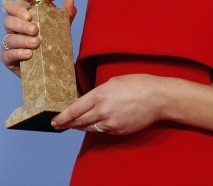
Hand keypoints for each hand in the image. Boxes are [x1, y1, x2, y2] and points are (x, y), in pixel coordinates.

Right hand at [0, 0, 75, 76]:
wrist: (52, 66)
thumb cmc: (52, 43)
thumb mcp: (61, 28)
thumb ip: (66, 14)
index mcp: (22, 19)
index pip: (11, 8)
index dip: (16, 9)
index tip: (29, 15)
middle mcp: (13, 30)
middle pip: (8, 22)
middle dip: (21, 25)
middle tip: (35, 30)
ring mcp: (9, 45)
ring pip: (9, 39)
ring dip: (23, 40)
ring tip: (36, 43)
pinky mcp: (8, 59)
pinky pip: (8, 55)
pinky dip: (18, 53)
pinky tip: (28, 54)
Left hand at [51, 74, 166, 134]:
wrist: (158, 98)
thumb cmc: (138, 84)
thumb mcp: (113, 82)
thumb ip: (99, 92)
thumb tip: (90, 101)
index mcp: (100, 95)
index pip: (74, 110)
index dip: (62, 117)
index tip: (54, 121)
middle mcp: (102, 110)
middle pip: (78, 122)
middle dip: (68, 124)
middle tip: (61, 124)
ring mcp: (111, 123)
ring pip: (89, 128)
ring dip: (82, 126)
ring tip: (77, 123)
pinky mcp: (118, 131)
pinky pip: (103, 130)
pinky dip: (97, 127)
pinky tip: (97, 122)